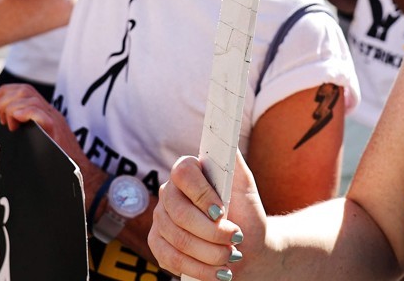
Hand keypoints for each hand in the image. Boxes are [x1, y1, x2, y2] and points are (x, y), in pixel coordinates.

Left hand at [0, 84, 81, 160]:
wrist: (76, 172)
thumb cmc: (54, 160)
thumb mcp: (36, 139)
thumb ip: (24, 129)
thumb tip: (3, 124)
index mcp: (43, 112)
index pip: (24, 90)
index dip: (6, 91)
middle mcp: (49, 112)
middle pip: (25, 90)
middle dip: (5, 100)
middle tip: (0, 118)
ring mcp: (54, 119)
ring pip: (30, 99)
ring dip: (12, 109)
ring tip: (10, 126)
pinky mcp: (56, 130)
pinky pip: (39, 113)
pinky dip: (25, 113)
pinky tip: (17, 121)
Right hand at [150, 153, 264, 280]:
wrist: (246, 246)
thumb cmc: (246, 213)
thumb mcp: (245, 185)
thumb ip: (233, 160)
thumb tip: (225, 137)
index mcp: (187, 171)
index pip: (183, 173)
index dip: (201, 194)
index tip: (222, 212)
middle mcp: (169, 192)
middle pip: (180, 213)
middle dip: (212, 232)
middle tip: (236, 240)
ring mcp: (160, 219)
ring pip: (178, 239)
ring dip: (210, 253)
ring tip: (231, 256)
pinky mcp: (157, 244)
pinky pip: (172, 260)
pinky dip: (199, 269)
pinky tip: (218, 272)